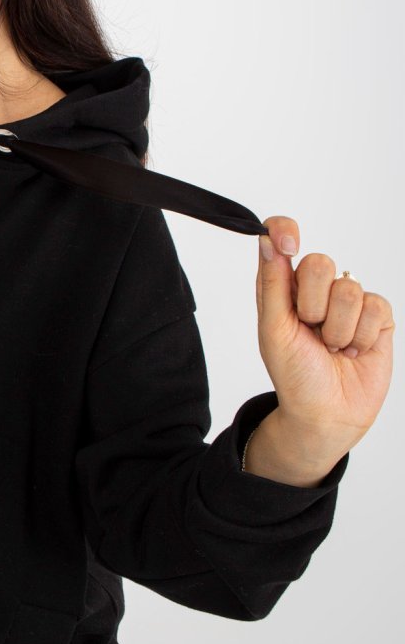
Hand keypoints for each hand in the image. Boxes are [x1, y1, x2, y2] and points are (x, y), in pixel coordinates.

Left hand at [256, 215, 393, 459]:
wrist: (326, 413)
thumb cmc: (294, 374)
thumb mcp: (273, 330)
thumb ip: (272, 283)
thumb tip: (266, 239)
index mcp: (283, 287)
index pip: (282, 238)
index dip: (285, 230)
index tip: (290, 241)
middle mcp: (316, 289)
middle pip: (320, 263)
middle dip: (312, 305)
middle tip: (310, 330)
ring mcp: (349, 301)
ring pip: (349, 289)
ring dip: (337, 329)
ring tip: (332, 348)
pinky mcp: (378, 317)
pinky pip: (375, 307)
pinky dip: (361, 336)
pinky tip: (354, 351)